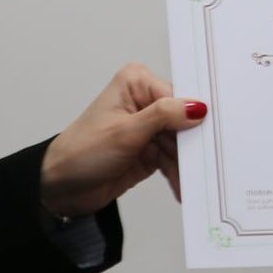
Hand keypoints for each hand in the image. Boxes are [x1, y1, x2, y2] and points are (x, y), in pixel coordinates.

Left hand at [40, 62, 205, 218]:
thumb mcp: (125, 132)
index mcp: (136, 83)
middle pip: (183, 121)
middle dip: (192, 145)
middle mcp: (144, 101)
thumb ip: (163, 116)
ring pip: (180, 144)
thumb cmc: (81, 151)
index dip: (194, 117)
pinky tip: (186, 188)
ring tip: (198, 182)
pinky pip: (173, 160)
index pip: (178, 96)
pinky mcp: (150, 150)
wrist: (61, 187)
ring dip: (187, 164)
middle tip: (209, 164)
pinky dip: (179, 174)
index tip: (212, 135)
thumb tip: (197, 107)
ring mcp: (148, 127)